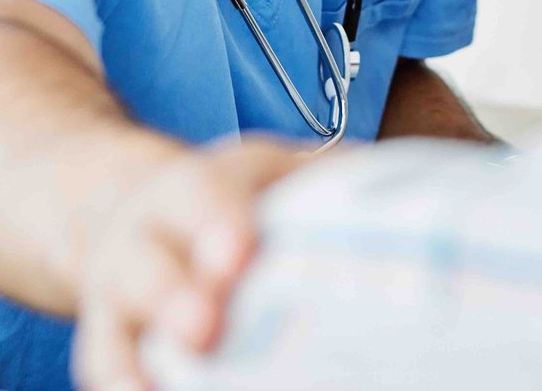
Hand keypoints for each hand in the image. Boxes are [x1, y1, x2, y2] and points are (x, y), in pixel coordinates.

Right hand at [72, 138, 307, 390]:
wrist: (139, 216)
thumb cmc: (236, 204)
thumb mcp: (274, 172)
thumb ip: (332, 180)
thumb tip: (431, 196)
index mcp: (196, 188)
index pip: (205, 195)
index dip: (221, 222)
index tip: (238, 253)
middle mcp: (146, 240)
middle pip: (152, 265)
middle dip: (176, 296)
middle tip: (204, 327)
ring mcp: (120, 300)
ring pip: (119, 330)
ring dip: (142, 364)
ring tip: (175, 384)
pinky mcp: (110, 349)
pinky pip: (111, 372)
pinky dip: (129, 388)